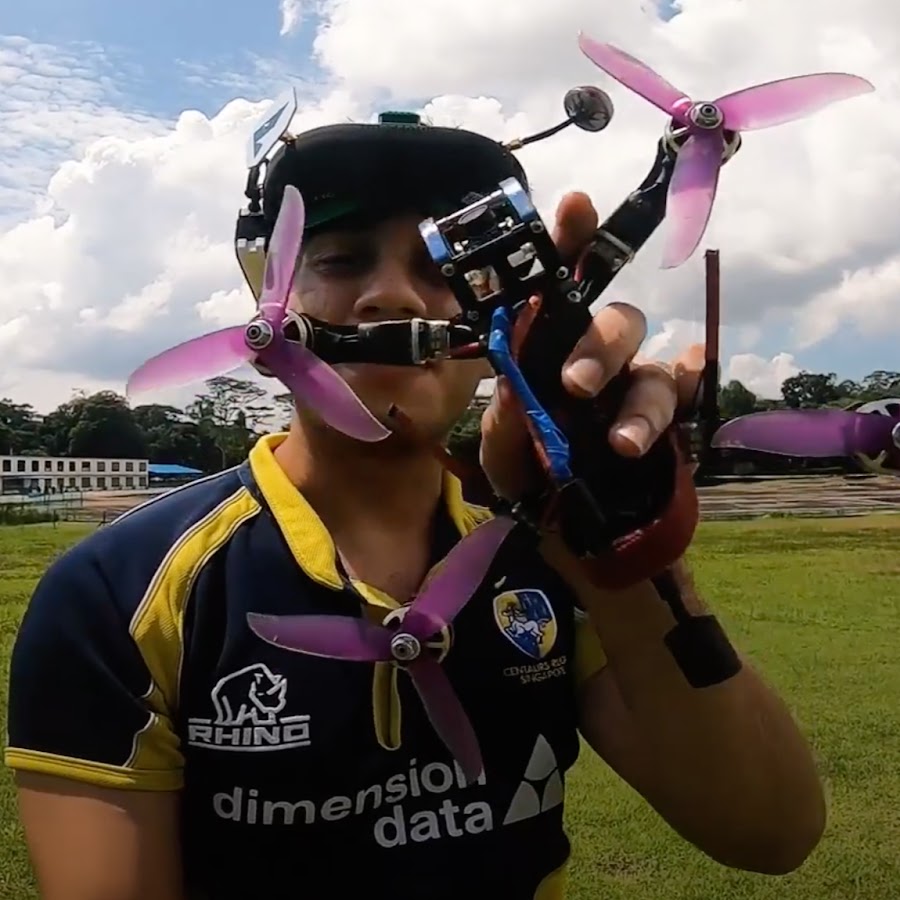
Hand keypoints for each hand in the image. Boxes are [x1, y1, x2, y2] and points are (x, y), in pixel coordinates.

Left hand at [480, 191, 704, 501]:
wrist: (562, 538)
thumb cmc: (529, 480)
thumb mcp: (502, 454)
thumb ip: (505, 422)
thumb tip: (515, 387)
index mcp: (552, 353)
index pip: (560, 290)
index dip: (570, 243)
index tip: (575, 205)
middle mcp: (599, 360)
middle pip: (618, 323)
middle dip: (600, 348)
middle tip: (575, 386)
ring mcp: (637, 390)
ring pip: (656, 369)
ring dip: (641, 400)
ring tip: (619, 443)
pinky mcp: (673, 426)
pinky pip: (692, 394)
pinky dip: (697, 384)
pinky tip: (697, 381)